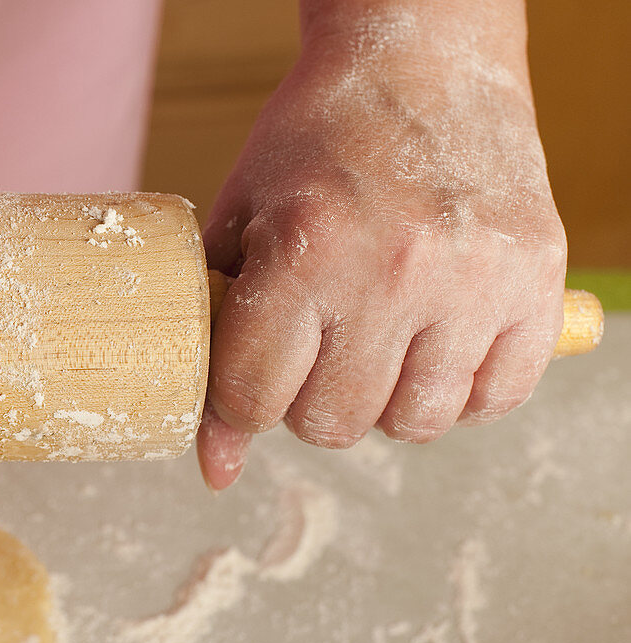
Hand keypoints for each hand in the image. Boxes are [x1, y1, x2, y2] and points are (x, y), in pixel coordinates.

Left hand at [198, 2, 566, 489]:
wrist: (420, 61)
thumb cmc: (315, 141)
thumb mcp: (240, 224)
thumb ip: (219, 342)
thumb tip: (217, 469)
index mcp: (306, 250)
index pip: (253, 399)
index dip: (240, 401)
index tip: (251, 377)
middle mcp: (395, 271)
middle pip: (332, 425)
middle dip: (307, 404)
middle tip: (313, 352)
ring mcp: (475, 280)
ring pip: (414, 425)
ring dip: (383, 403)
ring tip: (375, 346)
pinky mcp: (537, 281)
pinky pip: (497, 399)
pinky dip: (458, 392)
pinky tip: (432, 348)